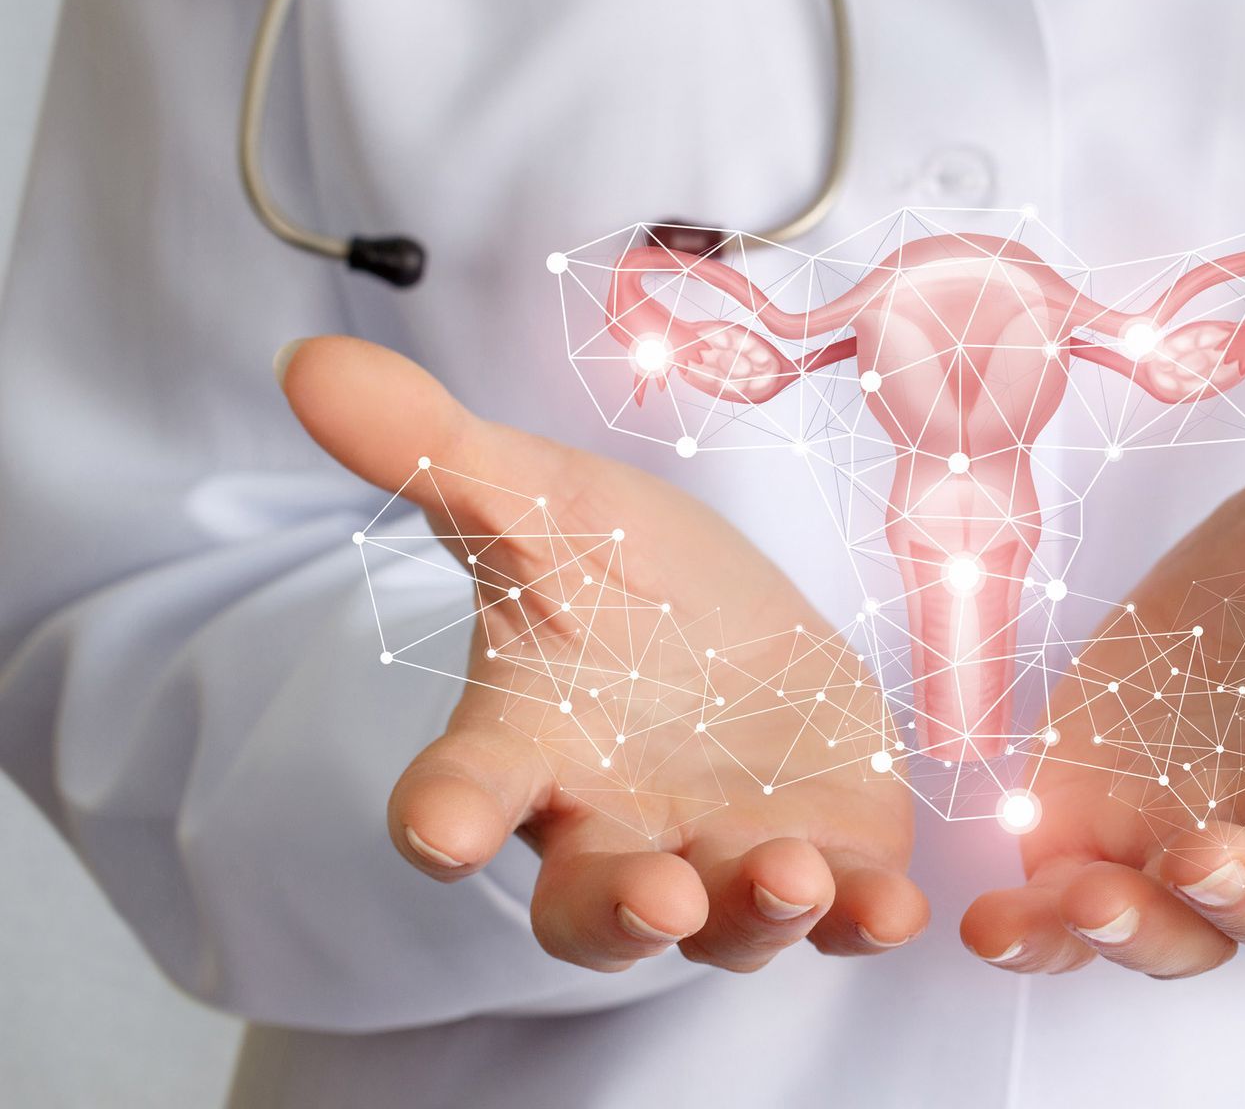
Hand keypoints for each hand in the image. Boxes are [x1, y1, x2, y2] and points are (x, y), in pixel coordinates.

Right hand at [281, 336, 926, 971]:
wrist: (732, 620)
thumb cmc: (615, 578)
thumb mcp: (538, 500)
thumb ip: (434, 450)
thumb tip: (310, 359)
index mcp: (527, 745)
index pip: (463, 793)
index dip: (447, 816)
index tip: (441, 833)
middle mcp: (616, 827)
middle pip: (592, 908)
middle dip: (619, 911)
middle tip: (656, 896)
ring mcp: (721, 853)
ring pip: (725, 922)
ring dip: (755, 911)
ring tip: (793, 876)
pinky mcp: (826, 852)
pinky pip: (842, 908)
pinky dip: (865, 915)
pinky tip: (897, 908)